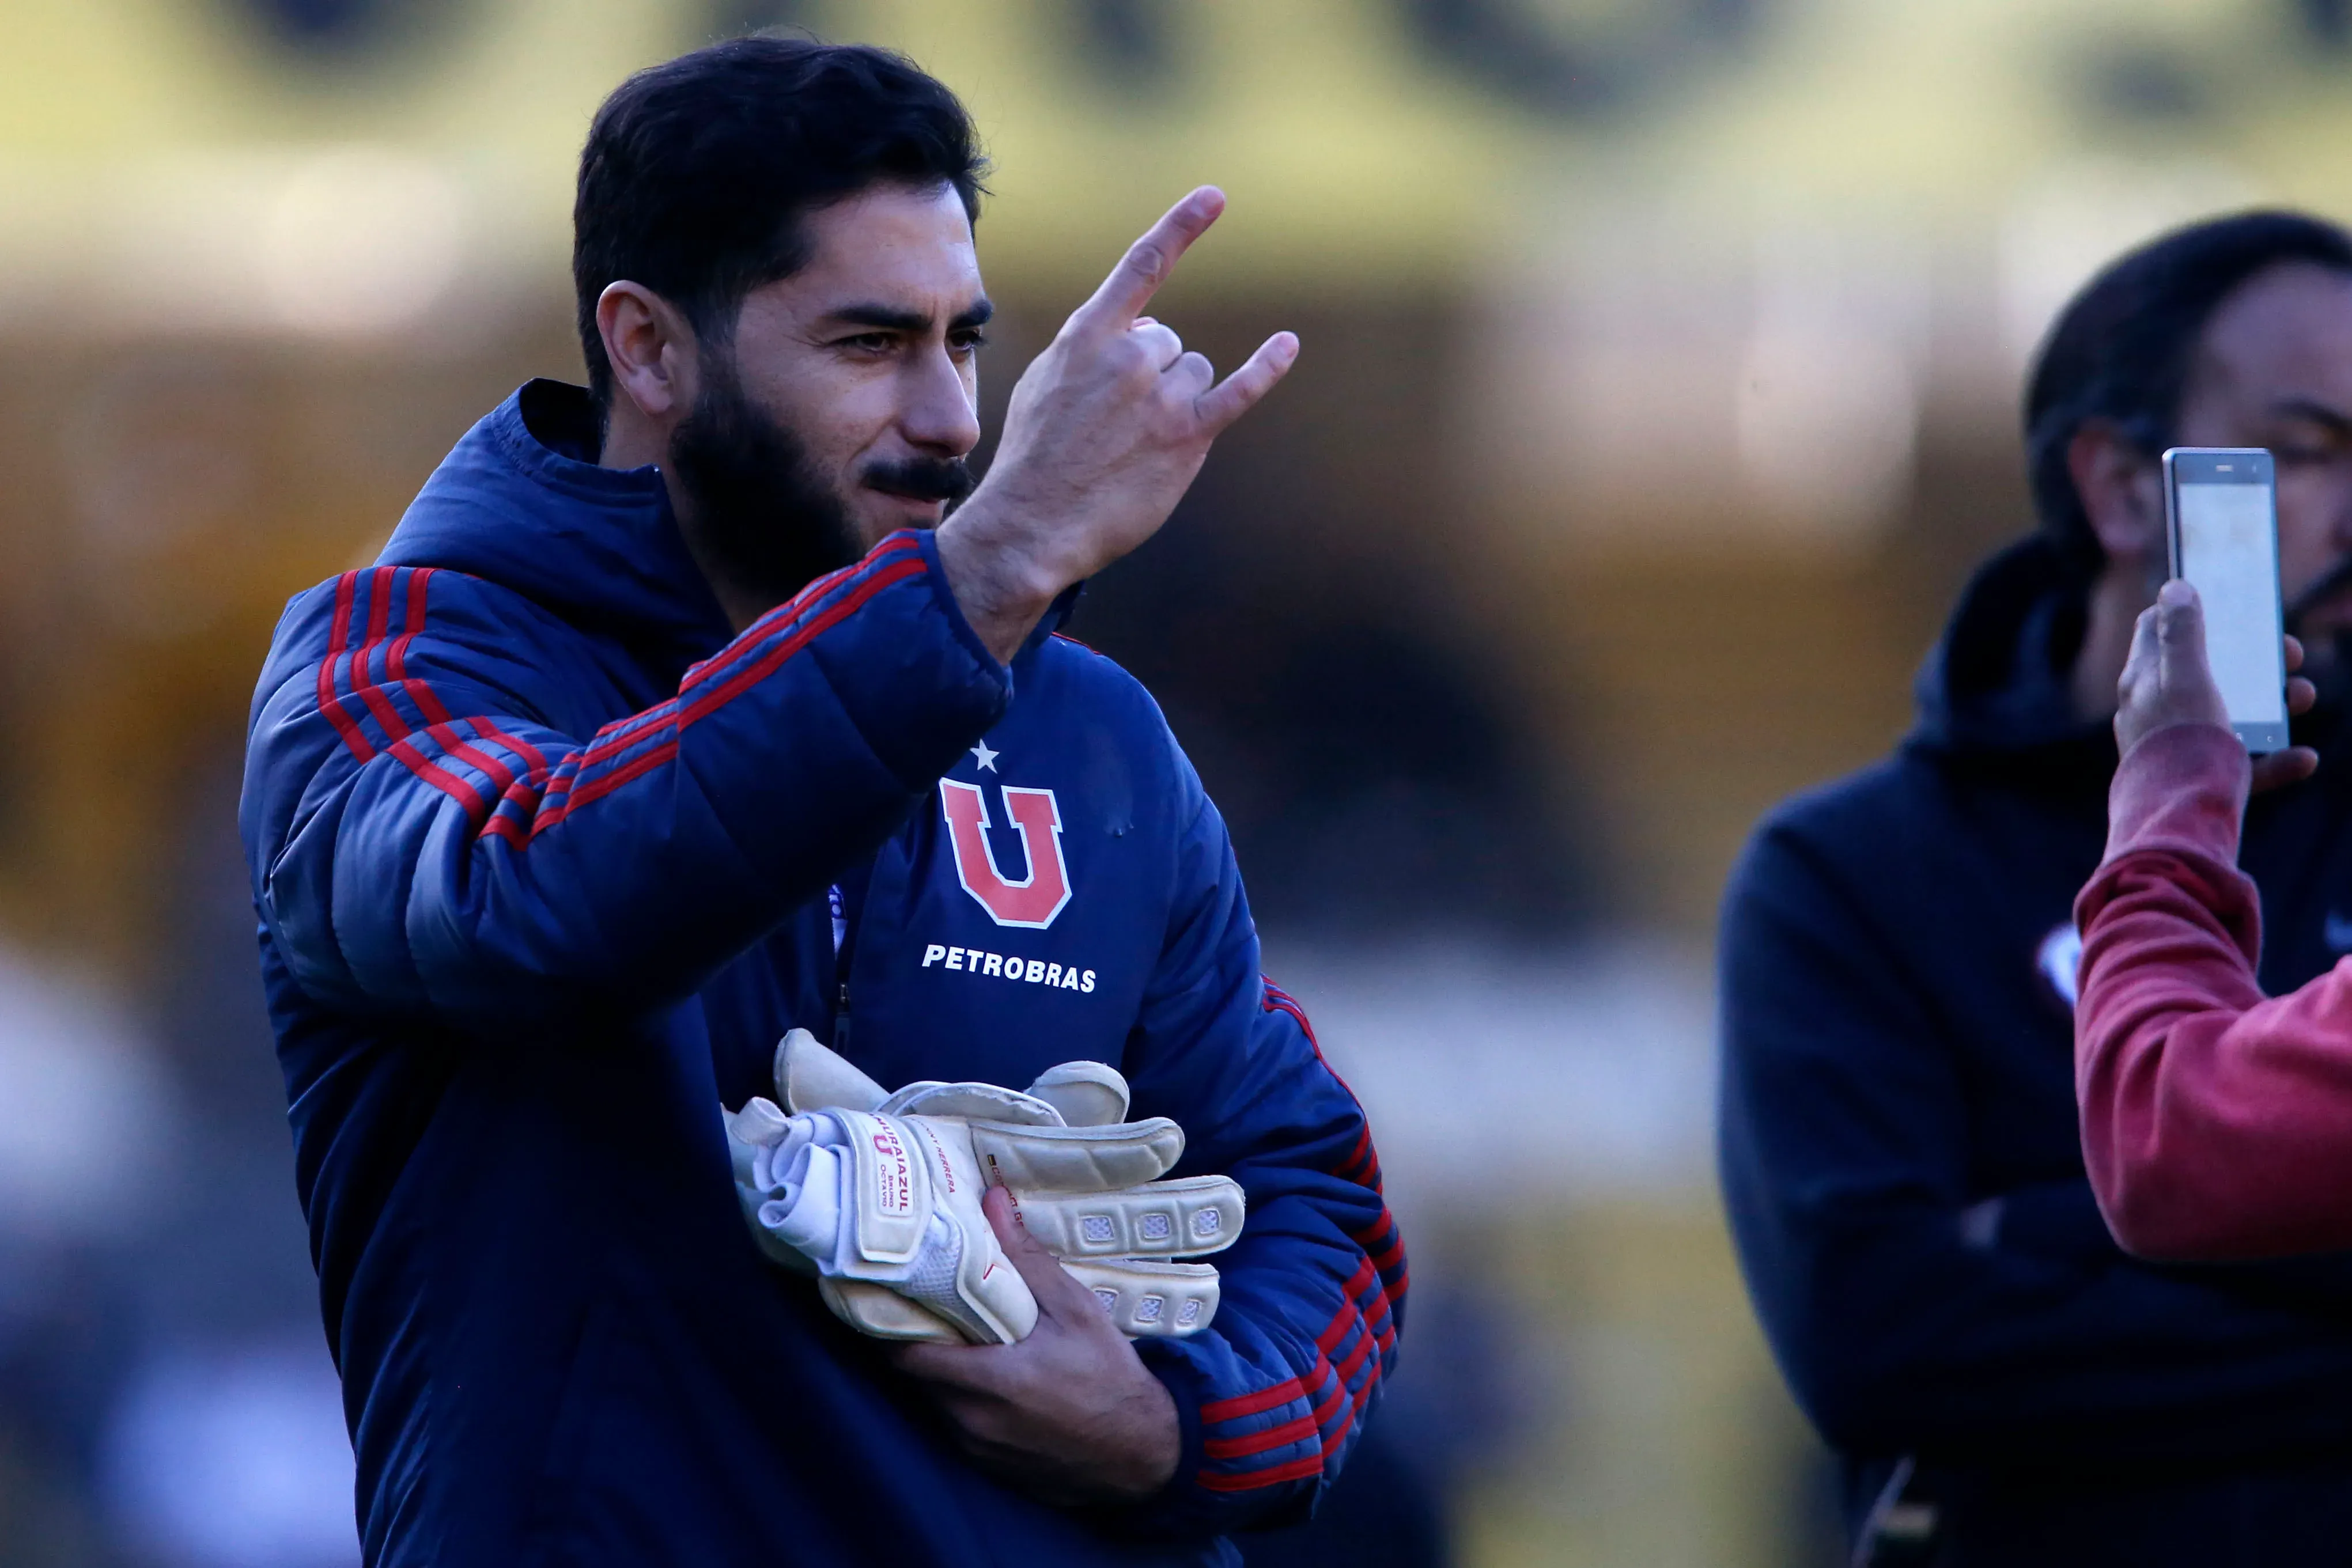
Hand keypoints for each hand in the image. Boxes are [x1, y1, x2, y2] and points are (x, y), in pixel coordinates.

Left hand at [892, 1187, 1180, 1504]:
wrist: (1140, 1452)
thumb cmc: (1109, 1375)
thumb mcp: (1074, 1308)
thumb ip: (1026, 1259)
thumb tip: (992, 1202)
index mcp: (986, 1381)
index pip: (905, 1354)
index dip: (893, 1321)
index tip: (896, 1288)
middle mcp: (969, 1420)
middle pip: (913, 1375)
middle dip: (916, 1338)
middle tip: (926, 1299)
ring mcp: (975, 1448)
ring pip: (933, 1398)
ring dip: (939, 1367)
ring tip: (956, 1330)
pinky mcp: (986, 1463)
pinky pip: (954, 1421)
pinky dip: (958, 1395)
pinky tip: (983, 1369)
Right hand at [936, 187, 1298, 661]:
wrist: (1034, 522)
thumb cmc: (1037, 456)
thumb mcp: (1046, 382)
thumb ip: (1091, 346)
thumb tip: (1142, 328)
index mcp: (1087, 335)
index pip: (1142, 265)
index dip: (1182, 227)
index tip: (1215, 197)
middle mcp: (1128, 355)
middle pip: (1168, 341)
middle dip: (1150, 374)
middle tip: (1114, 422)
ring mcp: (1159, 396)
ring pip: (1194, 372)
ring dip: (1176, 400)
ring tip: (1135, 441)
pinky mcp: (1186, 436)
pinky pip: (1237, 391)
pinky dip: (1266, 368)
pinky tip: (1287, 344)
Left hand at [2116, 580, 2317, 791]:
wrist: (2175, 825)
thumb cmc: (2178, 744)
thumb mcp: (2183, 678)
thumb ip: (2182, 633)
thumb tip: (2176, 587)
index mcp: (2144, 682)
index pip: (2156, 631)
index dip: (2190, 611)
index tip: (2230, 606)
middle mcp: (2158, 712)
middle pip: (2209, 671)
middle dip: (2256, 660)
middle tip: (2289, 657)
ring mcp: (2182, 746)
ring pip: (2235, 715)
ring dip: (2276, 705)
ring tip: (2303, 698)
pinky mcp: (2204, 781)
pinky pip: (2247, 766)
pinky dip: (2277, 760)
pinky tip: (2303, 757)